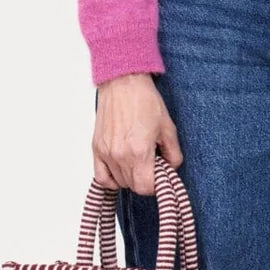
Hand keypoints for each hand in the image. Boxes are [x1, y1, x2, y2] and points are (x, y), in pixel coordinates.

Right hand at [93, 73, 182, 195]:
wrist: (123, 82)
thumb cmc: (144, 100)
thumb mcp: (168, 127)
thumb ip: (173, 153)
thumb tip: (172, 168)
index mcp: (139, 152)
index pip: (146, 187)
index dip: (156, 185)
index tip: (160, 175)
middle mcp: (120, 155)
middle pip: (132, 186)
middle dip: (145, 179)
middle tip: (151, 163)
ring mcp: (106, 153)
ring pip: (118, 182)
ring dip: (130, 177)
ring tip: (137, 160)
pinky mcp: (96, 148)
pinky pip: (101, 177)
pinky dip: (110, 179)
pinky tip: (121, 170)